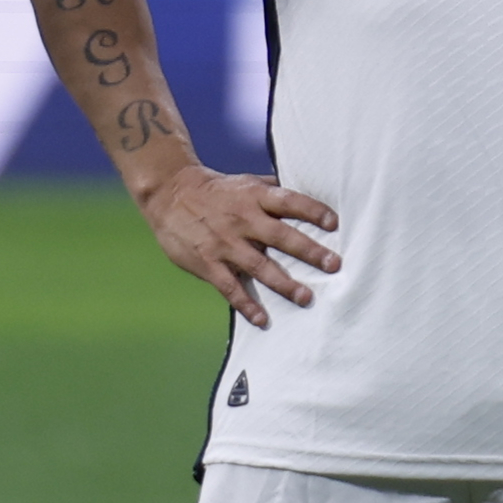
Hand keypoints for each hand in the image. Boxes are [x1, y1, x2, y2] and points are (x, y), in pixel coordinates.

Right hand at [142, 163, 342, 326]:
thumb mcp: (245, 182)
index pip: (289, 202)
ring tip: (306, 298)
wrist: (168, 193)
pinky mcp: (207, 262)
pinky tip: (262, 320)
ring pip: (259, 266)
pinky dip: (246, 304)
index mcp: (254, 197)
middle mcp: (243, 219)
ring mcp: (225, 243)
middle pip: (280, 236)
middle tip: (333, 265)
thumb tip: (309, 189)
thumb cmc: (215, 190)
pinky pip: (230, 286)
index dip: (312, 211)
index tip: (334, 223)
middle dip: (308, 251)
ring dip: (284, 284)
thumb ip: (273, 190)